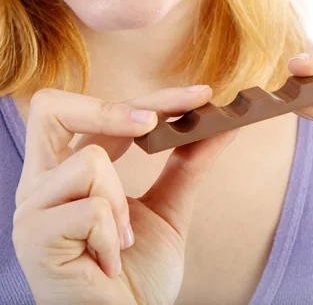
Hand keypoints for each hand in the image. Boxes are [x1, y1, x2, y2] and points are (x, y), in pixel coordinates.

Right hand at [12, 86, 235, 303]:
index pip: (101, 113)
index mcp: (71, 171)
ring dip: (121, 203)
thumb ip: (189, 164)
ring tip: (122, 240)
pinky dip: (114, 235)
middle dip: (110, 107)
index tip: (201, 96)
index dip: (150, 98)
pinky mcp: (34, 237)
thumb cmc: (139, 273)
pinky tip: (109, 260)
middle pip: (52, 106)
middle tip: (152, 123)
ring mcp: (33, 209)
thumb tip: (223, 124)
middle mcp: (43, 182)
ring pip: (89, 160)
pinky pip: (90, 209)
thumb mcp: (171, 207)